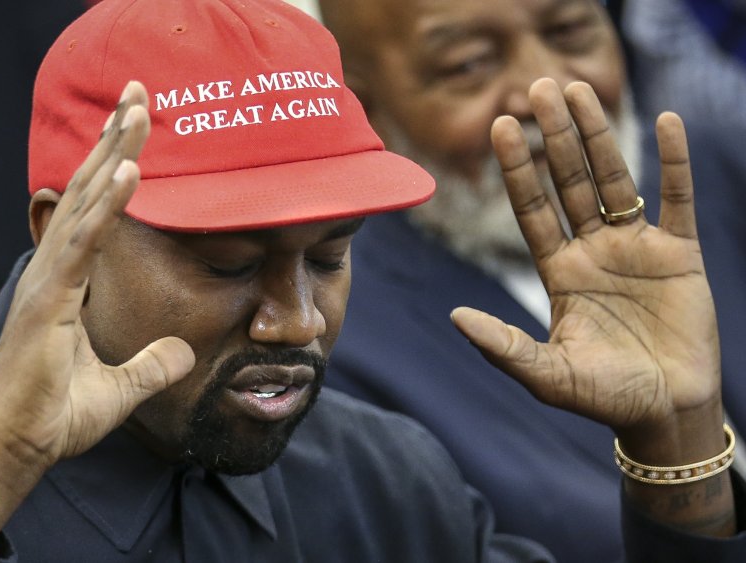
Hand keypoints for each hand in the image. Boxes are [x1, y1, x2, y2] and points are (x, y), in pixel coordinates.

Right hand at [0, 81, 194, 545]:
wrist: (14, 448)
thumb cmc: (51, 417)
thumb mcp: (118, 390)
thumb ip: (150, 366)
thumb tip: (184, 355)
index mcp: (64, 281)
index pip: (93, 211)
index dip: (114, 166)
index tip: (136, 126)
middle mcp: (52, 269)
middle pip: (87, 190)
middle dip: (114, 139)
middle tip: (139, 91)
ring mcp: (48, 281)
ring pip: (84, 202)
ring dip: (113, 153)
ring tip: (139, 108)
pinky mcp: (49, 300)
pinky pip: (84, 243)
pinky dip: (106, 205)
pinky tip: (129, 170)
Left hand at [451, 78, 722, 454]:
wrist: (665, 413)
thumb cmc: (604, 397)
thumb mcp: (548, 375)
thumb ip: (504, 346)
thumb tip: (455, 317)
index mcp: (558, 271)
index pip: (532, 208)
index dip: (518, 168)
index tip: (500, 126)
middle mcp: (592, 250)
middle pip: (569, 181)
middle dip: (554, 135)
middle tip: (537, 86)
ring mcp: (635, 248)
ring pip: (615, 179)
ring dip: (599, 135)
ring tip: (580, 88)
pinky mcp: (679, 255)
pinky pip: (677, 199)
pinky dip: (673, 163)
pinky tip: (667, 122)